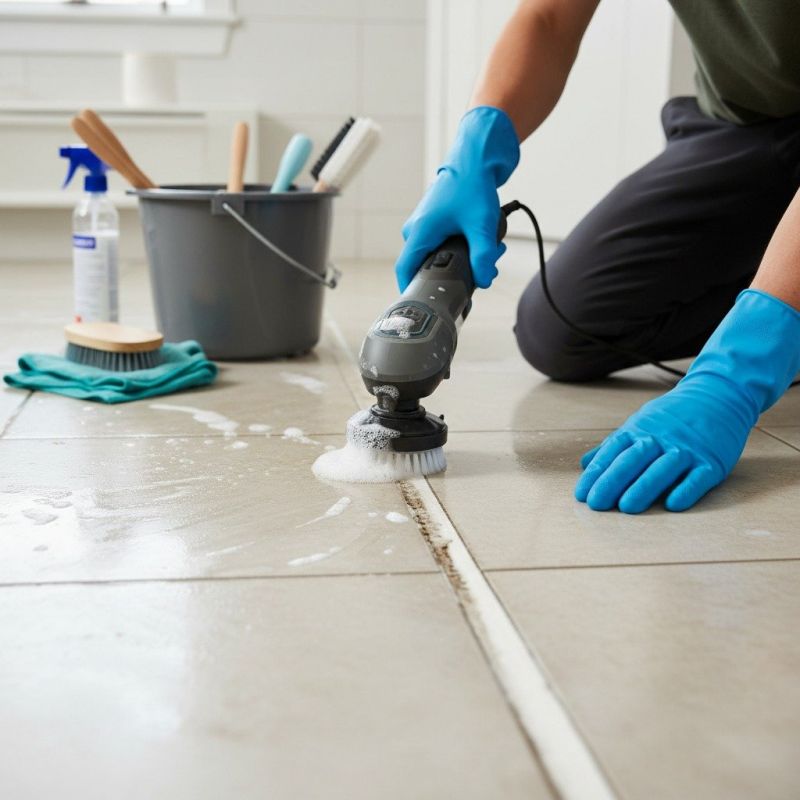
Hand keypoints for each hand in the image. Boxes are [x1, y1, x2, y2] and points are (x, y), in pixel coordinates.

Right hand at [394, 106, 518, 291]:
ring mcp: (426, 224)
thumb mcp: (481, 224)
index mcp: (420, 232)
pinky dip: (465, 245)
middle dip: (455, 273)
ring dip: (465, 258)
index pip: (405, 270)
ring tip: (492, 252)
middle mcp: (417, 229)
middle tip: (481, 272)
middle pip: (428, 265)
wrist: (476, 156)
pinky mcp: (437, 220)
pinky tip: (486, 241)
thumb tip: (484, 280)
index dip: (410, 290)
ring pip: (441, 253)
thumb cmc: (472, 183)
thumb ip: (483, 256)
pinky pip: (446, 242)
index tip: (421, 304)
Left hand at [575, 290, 799, 512]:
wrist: (719, 394)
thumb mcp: (639, 423)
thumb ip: (613, 446)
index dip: (596, 474)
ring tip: (627, 508)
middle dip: (613, 482)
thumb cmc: (673, 415)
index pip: (613, 452)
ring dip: (644, 488)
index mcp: (639, 430)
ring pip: (663, 469)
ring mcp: (687, 449)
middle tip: (597, 504)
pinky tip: (672, 505)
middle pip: (633, 460)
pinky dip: (686, 490)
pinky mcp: (712, 460)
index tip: (581, 494)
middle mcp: (660, 438)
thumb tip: (585, 464)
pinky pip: (699, 477)